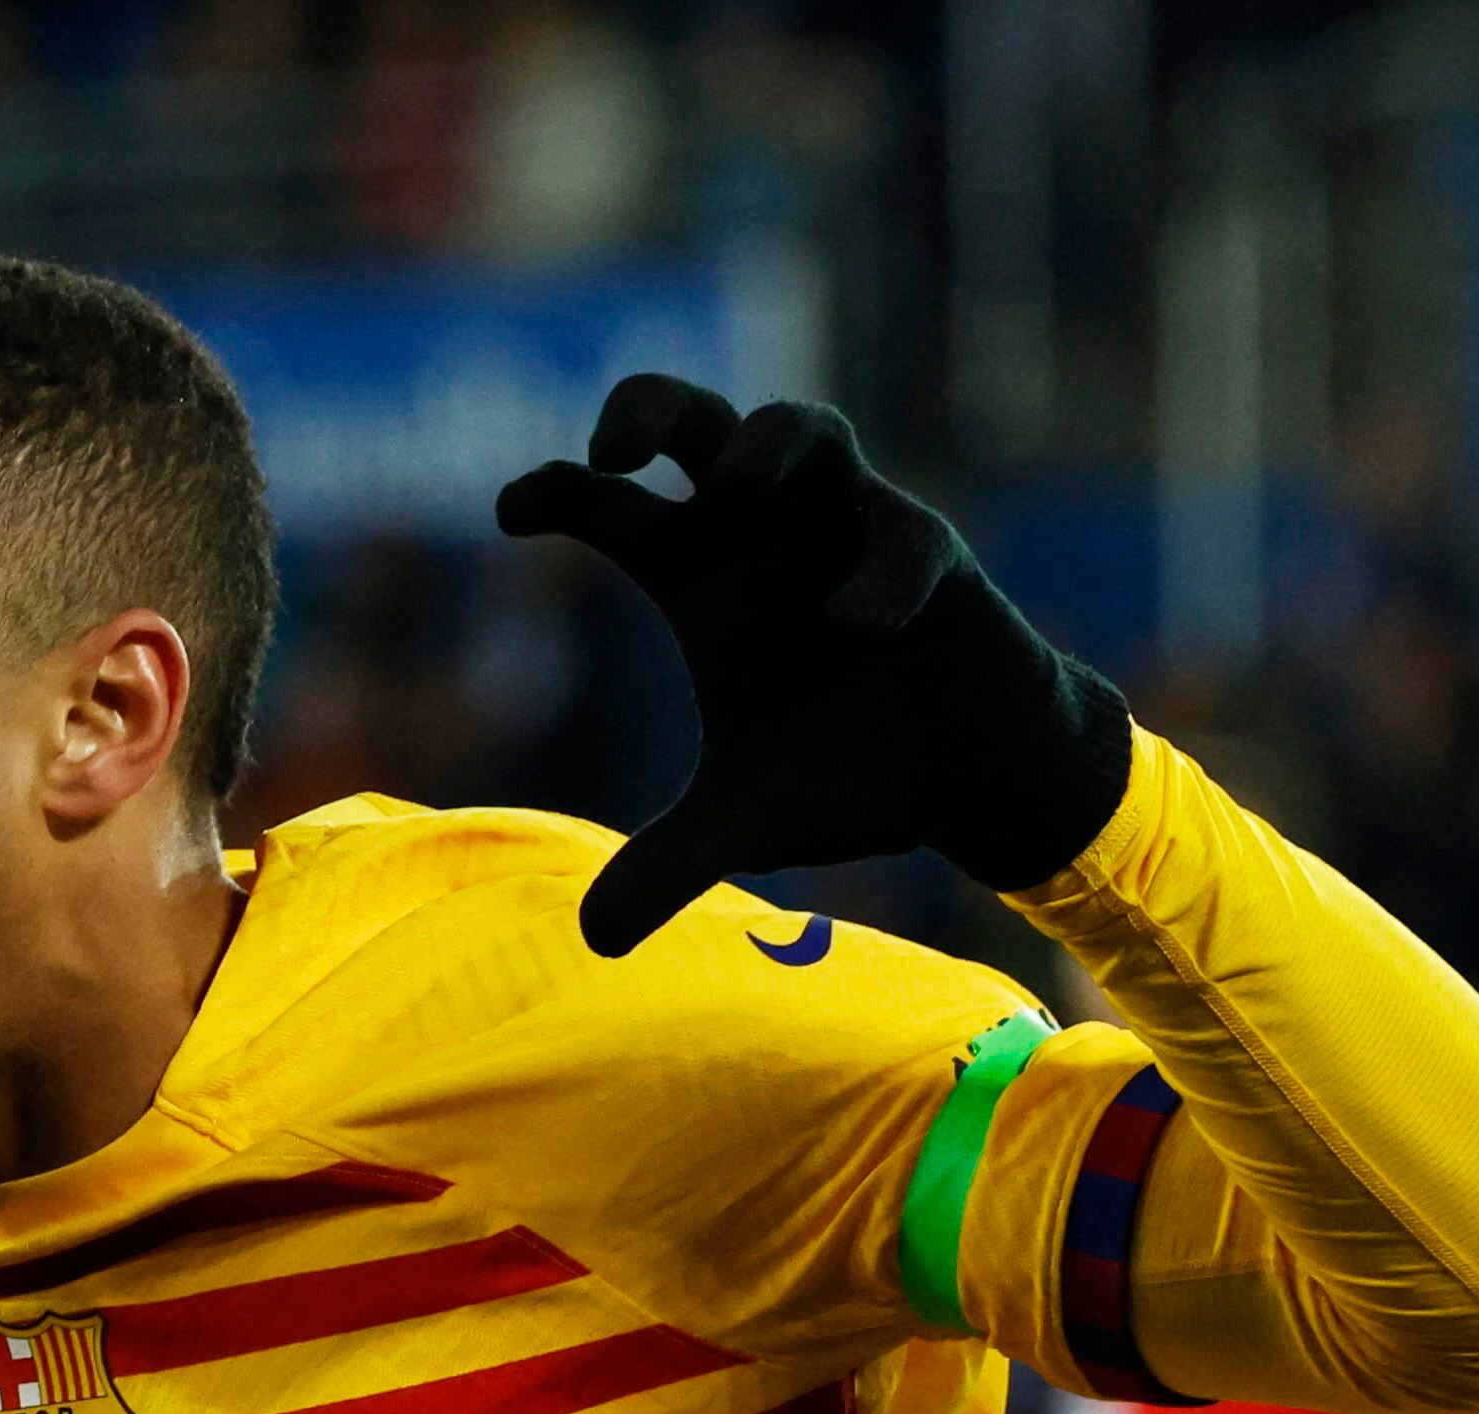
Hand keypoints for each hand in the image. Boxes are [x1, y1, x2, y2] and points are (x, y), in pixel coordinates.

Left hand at [496, 375, 1135, 956]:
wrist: (970, 776)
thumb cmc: (846, 771)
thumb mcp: (745, 823)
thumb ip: (670, 865)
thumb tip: (592, 939)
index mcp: (699, 575)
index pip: (614, 507)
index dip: (561, 492)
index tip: (508, 512)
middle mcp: (763, 532)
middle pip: (698, 422)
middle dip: (651, 409)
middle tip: (612, 443)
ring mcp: (849, 529)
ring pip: (808, 430)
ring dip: (772, 441)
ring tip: (738, 481)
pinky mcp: (933, 554)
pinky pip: (905, 539)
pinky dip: (879, 573)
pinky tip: (861, 624)